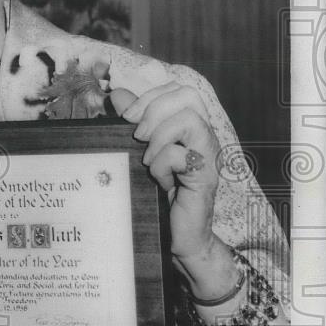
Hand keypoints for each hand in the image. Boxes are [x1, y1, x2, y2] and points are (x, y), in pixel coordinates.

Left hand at [110, 83, 239, 300]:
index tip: (127, 117)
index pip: (178, 89)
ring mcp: (207, 156)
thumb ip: (133, 122)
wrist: (179, 237)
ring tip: (148, 159)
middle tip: (136, 134)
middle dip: (154, 108)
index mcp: (189, 127)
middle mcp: (203, 136)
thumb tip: (118, 95)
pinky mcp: (204, 178)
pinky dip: (162, 165)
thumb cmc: (159, 194)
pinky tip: (159, 181)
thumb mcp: (140, 153)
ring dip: (159, 135)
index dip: (151, 95)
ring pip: (189, 118)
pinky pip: (182, 155)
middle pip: (188, 94)